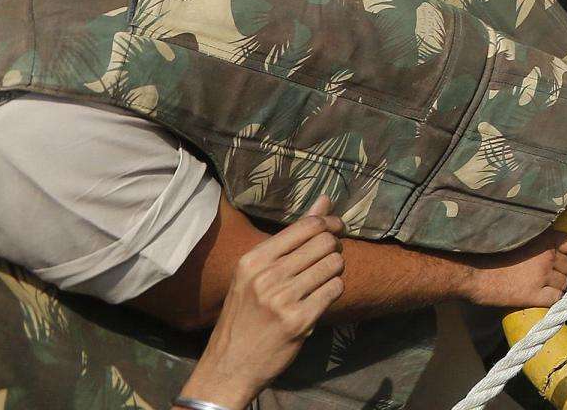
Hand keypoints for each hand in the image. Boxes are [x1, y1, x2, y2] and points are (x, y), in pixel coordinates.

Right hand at [175, 198, 343, 406]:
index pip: (307, 226)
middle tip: (327, 259)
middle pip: (324, 242)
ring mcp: (283, 299)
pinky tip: (320, 299)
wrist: (229, 365)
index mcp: (253, 260)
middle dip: (334, 248)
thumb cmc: (245, 315)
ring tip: (321, 281)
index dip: (330, 223)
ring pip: (334, 264)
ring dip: (335, 271)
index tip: (337, 229)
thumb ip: (292, 238)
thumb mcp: (255, 274)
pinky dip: (333, 291)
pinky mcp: (300, 320)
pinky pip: (335, 289)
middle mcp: (266, 276)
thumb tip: (325, 200)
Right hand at [461, 226, 566, 307]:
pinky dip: (550, 300)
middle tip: (548, 277)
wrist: (471, 271)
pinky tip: (538, 298)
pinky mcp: (534, 294)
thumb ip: (537, 241)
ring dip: (556, 287)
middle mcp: (547, 255)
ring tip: (539, 287)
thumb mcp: (518, 237)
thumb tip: (553, 249)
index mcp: (544, 237)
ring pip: (564, 284)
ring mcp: (542, 275)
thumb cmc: (489, 253)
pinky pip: (555, 299)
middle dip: (561, 273)